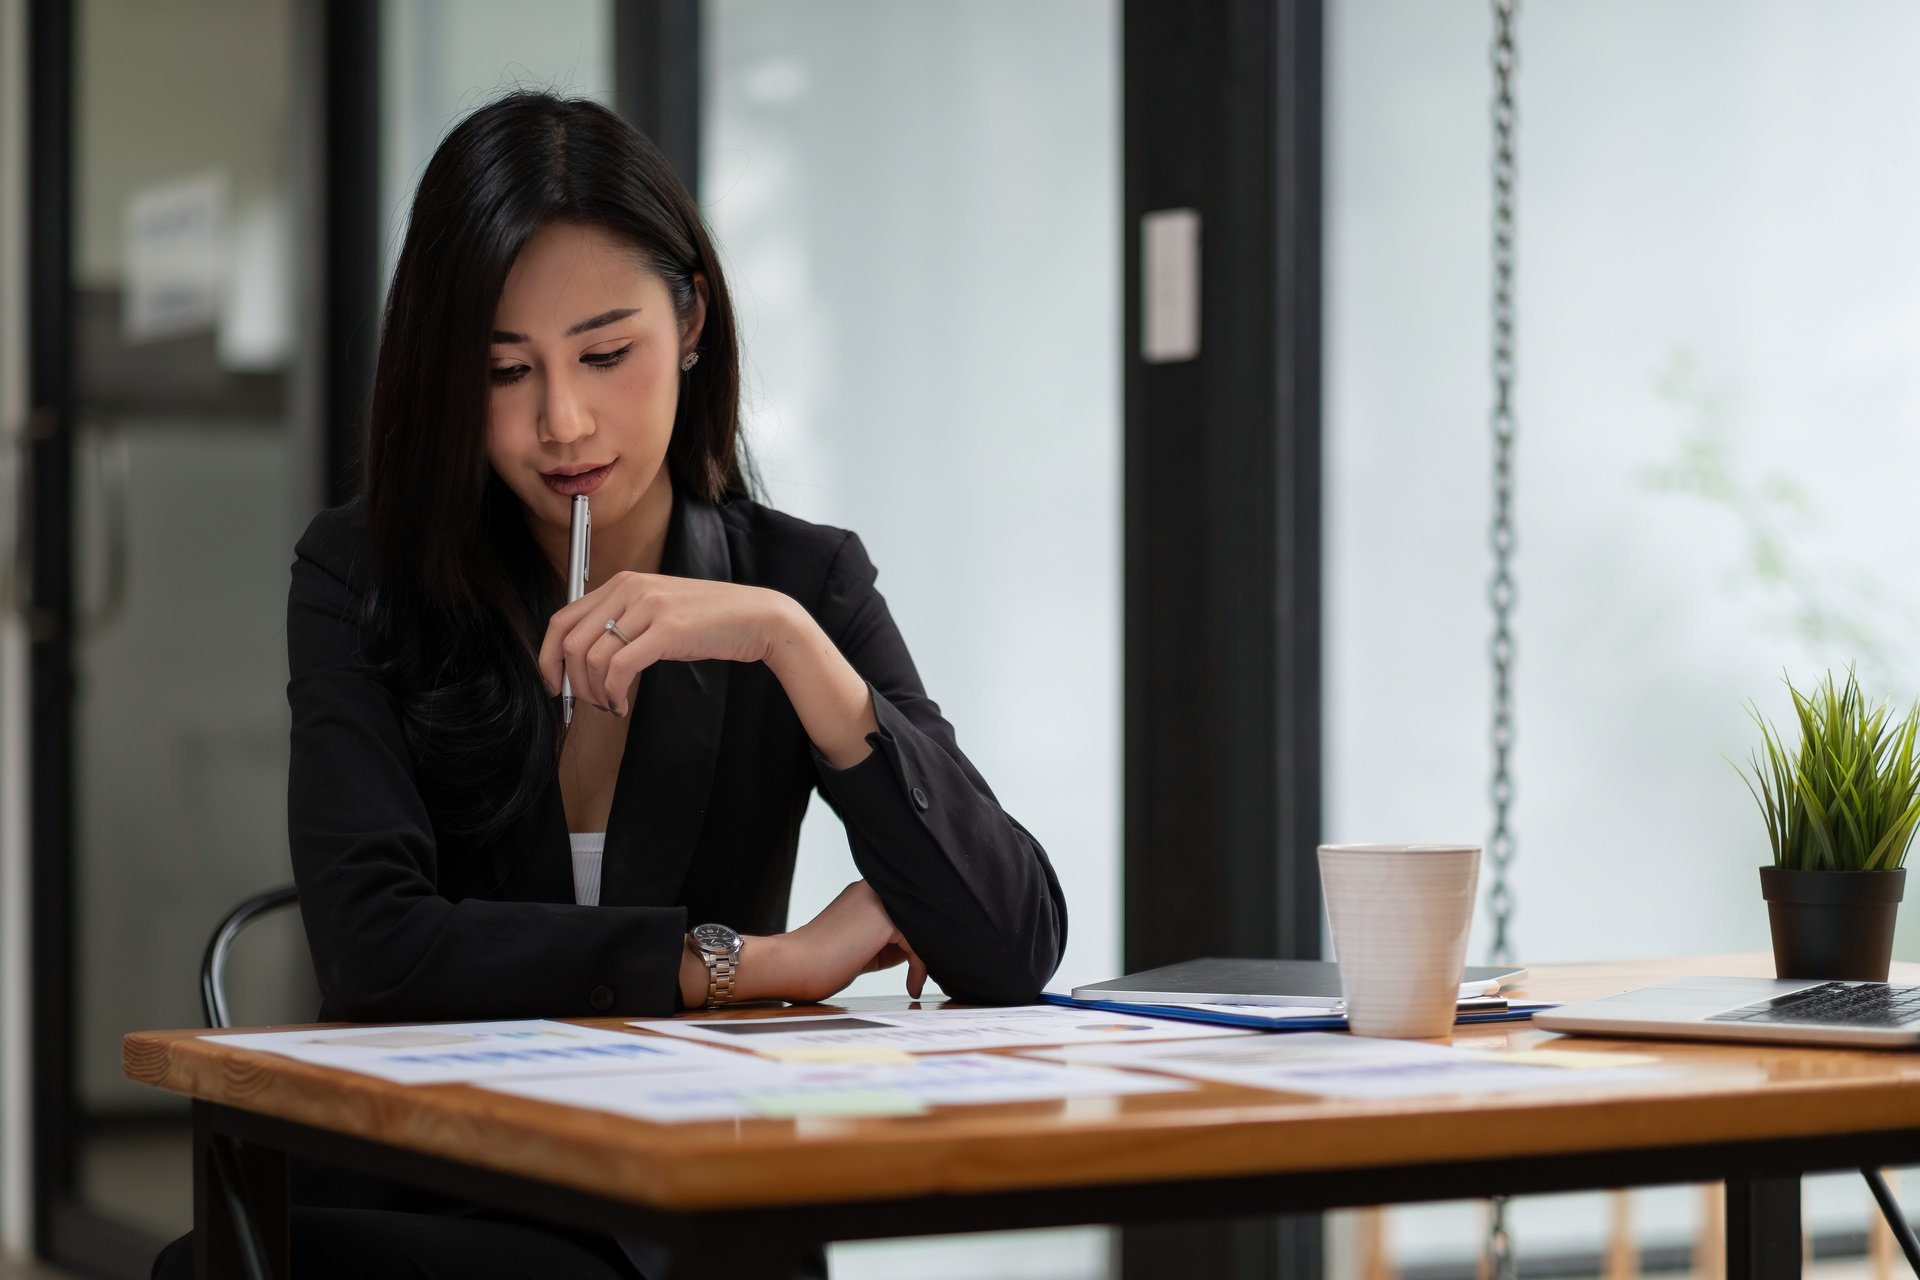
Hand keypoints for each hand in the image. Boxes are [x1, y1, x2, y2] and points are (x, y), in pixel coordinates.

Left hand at [538, 572, 802, 714]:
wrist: (756, 617)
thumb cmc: (709, 620)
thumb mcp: (657, 611)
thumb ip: (624, 622)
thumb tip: (586, 657)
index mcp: (623, 583)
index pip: (562, 619)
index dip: (547, 656)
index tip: (555, 684)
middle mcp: (629, 589)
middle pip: (570, 642)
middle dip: (572, 682)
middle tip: (587, 703)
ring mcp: (648, 607)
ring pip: (592, 657)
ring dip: (594, 692)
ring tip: (611, 705)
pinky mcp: (666, 629)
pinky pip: (619, 667)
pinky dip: (613, 693)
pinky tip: (622, 704)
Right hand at [728, 881, 926, 1004]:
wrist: (792, 966)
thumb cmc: (817, 962)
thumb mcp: (859, 947)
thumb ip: (885, 942)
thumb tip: (918, 952)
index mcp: (864, 892)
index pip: (904, 912)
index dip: (915, 941)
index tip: (917, 968)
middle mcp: (872, 889)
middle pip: (915, 916)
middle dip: (925, 946)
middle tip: (921, 975)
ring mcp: (877, 900)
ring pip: (920, 928)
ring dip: (924, 957)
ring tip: (915, 982)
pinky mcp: (883, 919)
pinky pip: (917, 943)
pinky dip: (920, 966)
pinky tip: (912, 985)